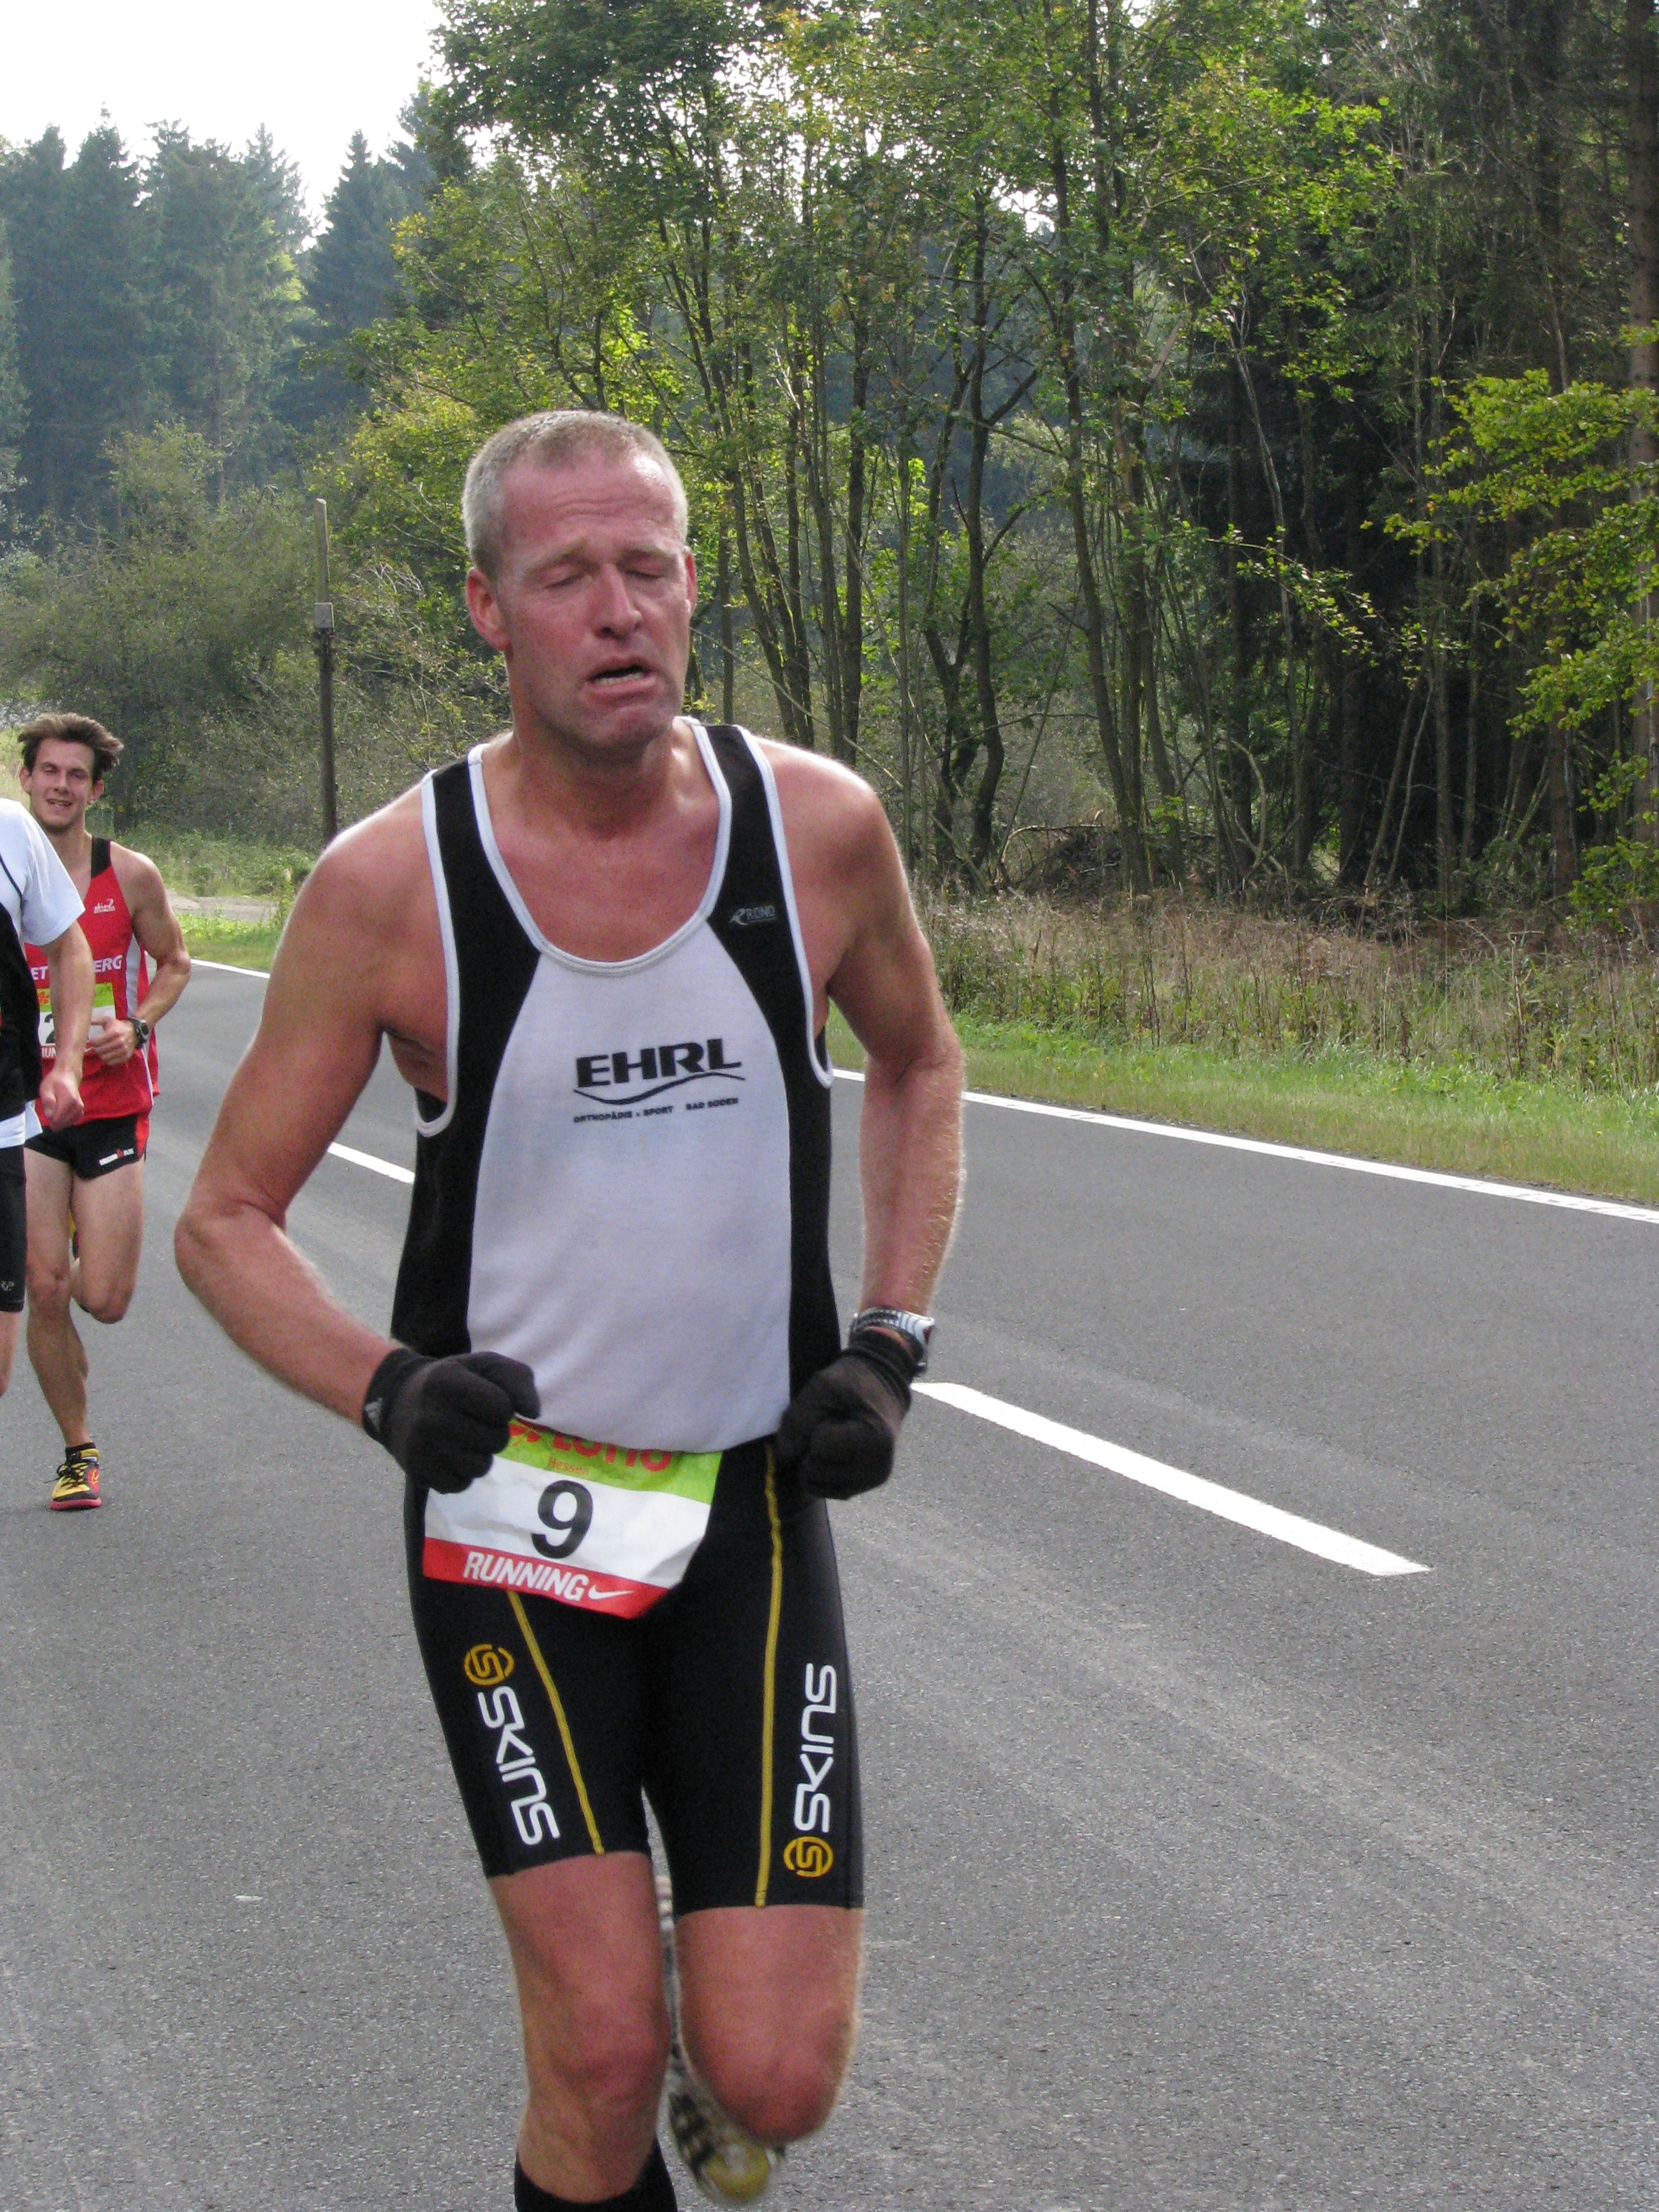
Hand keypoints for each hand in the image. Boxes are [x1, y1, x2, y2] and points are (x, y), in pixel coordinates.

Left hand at [36, 1067, 83, 1130]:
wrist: (68, 1075)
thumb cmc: (55, 1082)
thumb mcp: (46, 1090)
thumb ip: (48, 1104)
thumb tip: (51, 1118)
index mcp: (68, 1101)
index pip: (58, 1120)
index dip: (49, 1119)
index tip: (47, 1112)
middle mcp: (77, 1107)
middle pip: (63, 1123)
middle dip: (54, 1120)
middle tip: (50, 1109)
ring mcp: (80, 1109)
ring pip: (67, 1123)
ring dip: (59, 1120)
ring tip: (55, 1109)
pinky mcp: (81, 1111)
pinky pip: (72, 1121)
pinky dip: (65, 1120)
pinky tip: (61, 1113)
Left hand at [90, 1019, 138, 1065]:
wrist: (134, 1032)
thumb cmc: (118, 1026)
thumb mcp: (108, 1020)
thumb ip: (97, 1020)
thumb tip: (87, 1021)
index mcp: (115, 1032)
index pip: (96, 1042)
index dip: (91, 1042)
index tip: (92, 1041)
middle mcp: (120, 1042)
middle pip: (99, 1050)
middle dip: (95, 1048)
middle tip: (96, 1046)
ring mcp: (123, 1051)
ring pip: (104, 1058)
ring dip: (101, 1055)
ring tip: (101, 1050)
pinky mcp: (126, 1057)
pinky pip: (111, 1063)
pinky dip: (107, 1060)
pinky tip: (107, 1054)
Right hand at [362, 1348, 540, 1491]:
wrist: (396, 1403)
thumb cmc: (451, 1382)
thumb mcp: (483, 1366)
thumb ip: (518, 1379)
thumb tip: (534, 1413)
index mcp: (447, 1382)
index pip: (503, 1408)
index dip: (502, 1406)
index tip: (484, 1401)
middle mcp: (431, 1415)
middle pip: (496, 1440)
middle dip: (493, 1431)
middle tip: (472, 1421)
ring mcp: (422, 1447)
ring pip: (482, 1466)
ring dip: (479, 1454)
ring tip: (460, 1438)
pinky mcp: (418, 1472)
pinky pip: (462, 1484)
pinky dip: (462, 1473)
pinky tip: (448, 1454)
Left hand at [774, 1334, 917, 1499]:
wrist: (884, 1387)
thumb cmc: (853, 1383)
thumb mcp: (823, 1386)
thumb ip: (799, 1418)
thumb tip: (782, 1457)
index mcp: (874, 1440)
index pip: (819, 1448)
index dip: (816, 1428)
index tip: (835, 1413)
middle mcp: (878, 1467)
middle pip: (815, 1471)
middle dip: (813, 1447)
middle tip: (833, 1425)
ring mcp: (873, 1481)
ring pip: (817, 1486)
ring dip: (816, 1462)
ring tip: (835, 1438)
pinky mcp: (866, 1486)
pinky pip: (826, 1490)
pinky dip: (822, 1473)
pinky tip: (837, 1451)